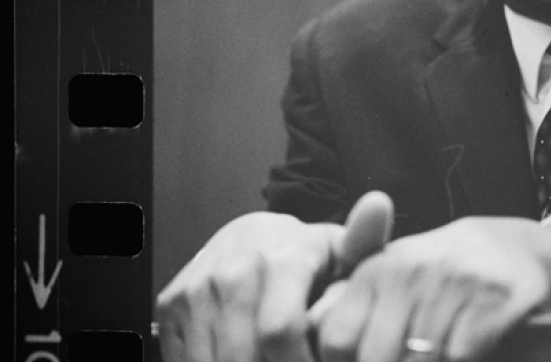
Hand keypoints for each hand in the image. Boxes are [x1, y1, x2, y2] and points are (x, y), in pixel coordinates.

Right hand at [156, 191, 393, 361]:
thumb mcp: (338, 249)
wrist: (247, 238)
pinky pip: (187, 359)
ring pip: (213, 361)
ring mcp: (197, 289)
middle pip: (245, 354)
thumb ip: (364, 242)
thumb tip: (380, 205)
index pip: (281, 332)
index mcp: (281, 258)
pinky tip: (247, 361)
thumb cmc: (304, 256)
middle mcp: (233, 269)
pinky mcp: (171, 305)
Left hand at [310, 217, 550, 361]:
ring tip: (436, 357)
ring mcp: (454, 283)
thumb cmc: (447, 274)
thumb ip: (352, 311)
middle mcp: (412, 272)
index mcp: (379, 271)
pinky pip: (461, 356)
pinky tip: (469, 356)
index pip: (337, 339)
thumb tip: (312, 339)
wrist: (524, 248)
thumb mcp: (396, 279)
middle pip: (376, 357)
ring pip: (421, 361)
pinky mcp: (496, 300)